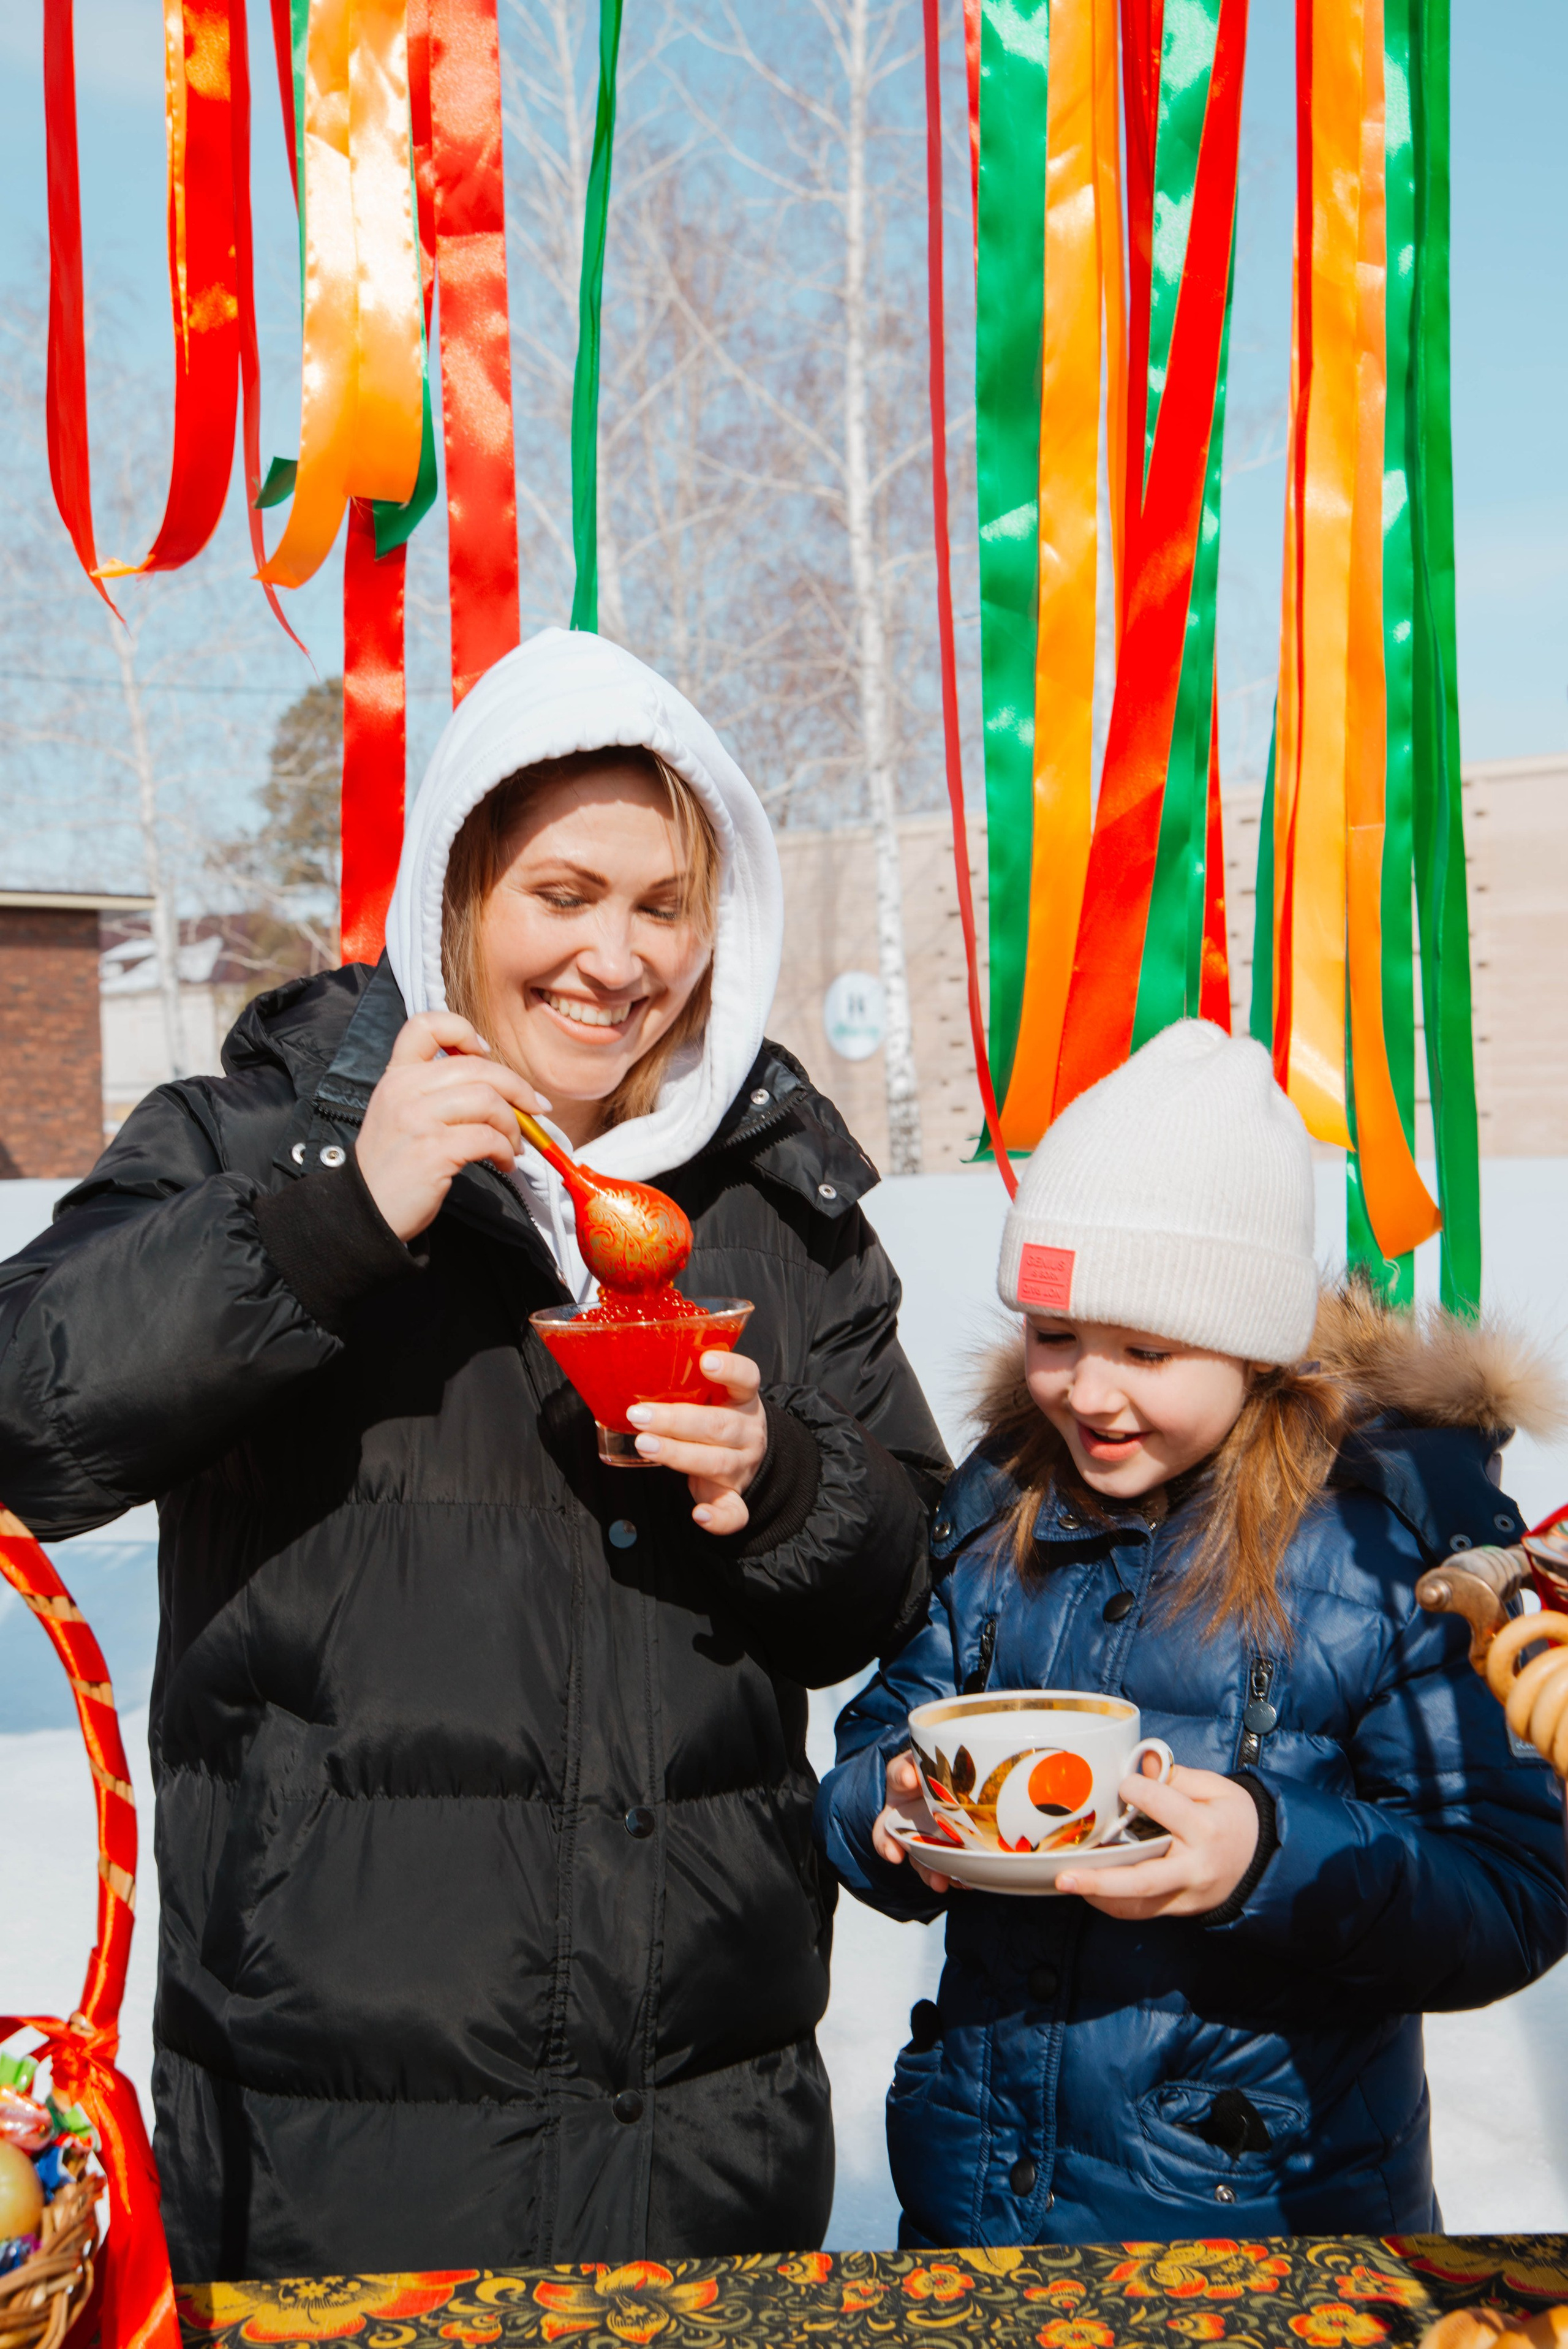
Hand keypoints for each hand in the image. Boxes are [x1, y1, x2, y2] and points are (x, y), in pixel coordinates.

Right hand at [356, 1013, 550, 1240]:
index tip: (485, 1054)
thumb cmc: (393, 1167)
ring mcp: (417, 1119)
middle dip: (516, 1088)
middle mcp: (403, 1090)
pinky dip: (506, 1150)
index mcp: (396, 1076)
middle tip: (534, 1109)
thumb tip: (498, 1088)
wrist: (364, 1213)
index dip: (463, 1031)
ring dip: (513, 1124)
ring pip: (488, 1099)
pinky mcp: (433, 1151)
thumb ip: (434, 1092)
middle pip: (477, 1066)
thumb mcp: (400, 1114)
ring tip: (514, 1145)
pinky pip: (488, 1137)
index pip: (426, 1024)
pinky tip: (504, 1162)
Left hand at [625, 1349, 767, 1536]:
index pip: (747, 1378)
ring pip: (717, 1462)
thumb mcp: (709, 1394)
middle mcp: (747, 1431)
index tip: (705, 1361)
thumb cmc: (714, 1416)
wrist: (747, 1455)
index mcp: (743, 1399)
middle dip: (676, 1420)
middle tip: (639, 1416)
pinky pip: (734, 1512)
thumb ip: (683, 1383)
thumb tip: (625, 1369)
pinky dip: (719, 1519)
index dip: (729, 1368)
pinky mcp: (735, 1496)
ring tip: (645, 1445)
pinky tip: (699, 1516)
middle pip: (719, 1425)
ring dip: (678, 1455)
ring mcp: (742, 1465)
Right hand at [871, 1751, 961, 1895]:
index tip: (910, 1779)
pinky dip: (946, 1875)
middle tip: (893, 1853)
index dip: (903, 1775)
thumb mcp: (950, 1757)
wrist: (963, 1784)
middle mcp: (907, 1806)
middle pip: (890, 1826)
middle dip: (889, 1841)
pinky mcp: (932, 1849)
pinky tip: (961, 1882)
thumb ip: (957, 1754)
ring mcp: (917, 1830)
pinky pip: (934, 1866)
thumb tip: (997, 1743)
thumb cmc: (951, 1766)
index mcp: (910, 1775)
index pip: (899, 1771)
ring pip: (912, 1853)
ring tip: (938, 1882)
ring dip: (923, 1869)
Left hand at [1056, 1759, 1258, 1918]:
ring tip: (1066, 1882)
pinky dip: (1114, 1903)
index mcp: (1205, 1829)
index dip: (1132, 1788)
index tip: (1122, 1782)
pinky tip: (1090, 1890)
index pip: (1157, 1804)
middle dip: (1100, 1880)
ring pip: (1138, 1905)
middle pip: (1142, 1878)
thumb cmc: (1234, 1818)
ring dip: (1099, 1896)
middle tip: (1063, 1877)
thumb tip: (1142, 1764)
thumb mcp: (1217, 1788)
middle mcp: (1194, 1867)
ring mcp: (1186, 1895)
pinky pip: (1142, 1912)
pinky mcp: (1180, 1910)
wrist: (1263, 1860)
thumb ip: (1178, 1777)